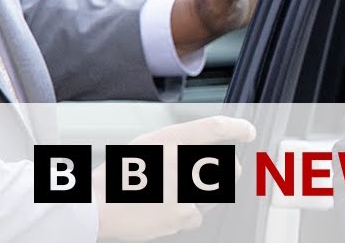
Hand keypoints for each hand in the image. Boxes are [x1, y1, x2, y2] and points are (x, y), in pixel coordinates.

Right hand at [93, 115, 255, 240]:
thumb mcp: (147, 146)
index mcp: (170, 140)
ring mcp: (184, 189)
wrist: (97, 207)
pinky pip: (197, 217)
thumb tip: (204, 154)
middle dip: (222, 176)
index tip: (247, 131)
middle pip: (228, 169)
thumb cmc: (118, 177)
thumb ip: (179, 145)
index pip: (215, 127)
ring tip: (174, 197)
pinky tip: (165, 212)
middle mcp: (181, 162)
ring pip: (216, 195)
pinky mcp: (183, 214)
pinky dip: (186, 218)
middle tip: (199, 182)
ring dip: (204, 198)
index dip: (236, 128)